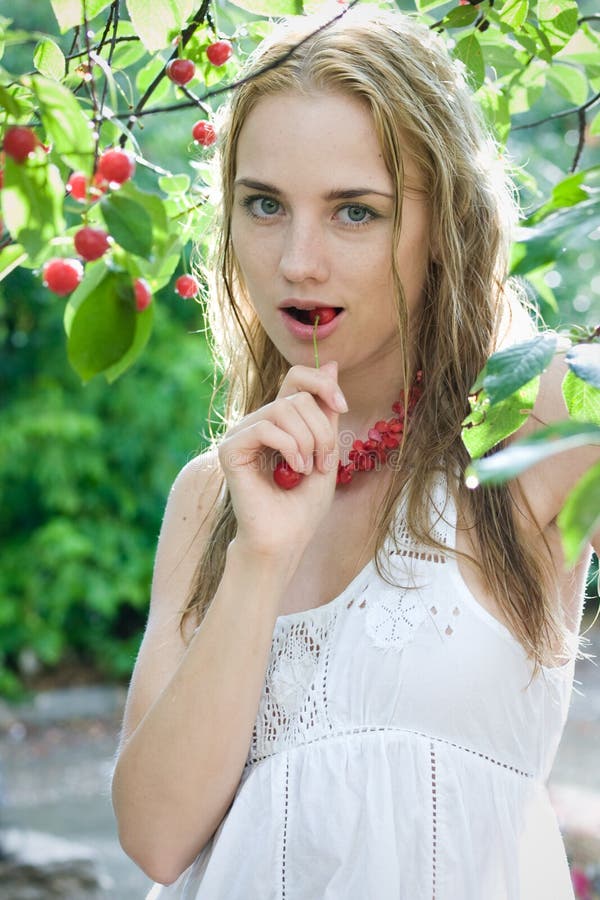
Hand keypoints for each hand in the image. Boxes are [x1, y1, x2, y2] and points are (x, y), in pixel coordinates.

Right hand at [218, 361, 346, 560]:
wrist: (284, 540)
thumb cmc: (303, 505)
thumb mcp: (327, 450)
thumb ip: (326, 411)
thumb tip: (330, 363)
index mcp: (280, 421)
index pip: (296, 377)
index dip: (322, 383)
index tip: (342, 406)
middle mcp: (259, 422)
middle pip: (298, 396)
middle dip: (322, 429)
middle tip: (324, 462)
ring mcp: (242, 434)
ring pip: (283, 409)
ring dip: (308, 440)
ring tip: (309, 468)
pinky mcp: (231, 449)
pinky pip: (265, 427)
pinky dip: (289, 448)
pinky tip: (293, 470)